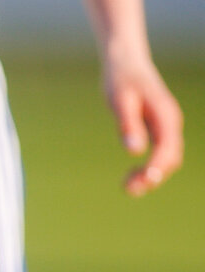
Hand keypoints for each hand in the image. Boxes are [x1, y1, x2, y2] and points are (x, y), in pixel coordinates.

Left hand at [100, 49, 183, 194]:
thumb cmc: (120, 80)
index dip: (155, 167)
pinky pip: (160, 153)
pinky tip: (131, 175)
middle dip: (153, 176)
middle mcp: (170, 122)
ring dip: (151, 175)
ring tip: (127, 186)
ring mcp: (166, 126)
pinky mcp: (158, 128)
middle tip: (128, 189)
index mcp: (165, 115)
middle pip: (171, 158)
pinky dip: (149, 167)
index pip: (167, 148)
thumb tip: (134, 150)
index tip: (140, 182)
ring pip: (167, 158)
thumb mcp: (120, 101)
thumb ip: (128, 125)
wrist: (125, 62)